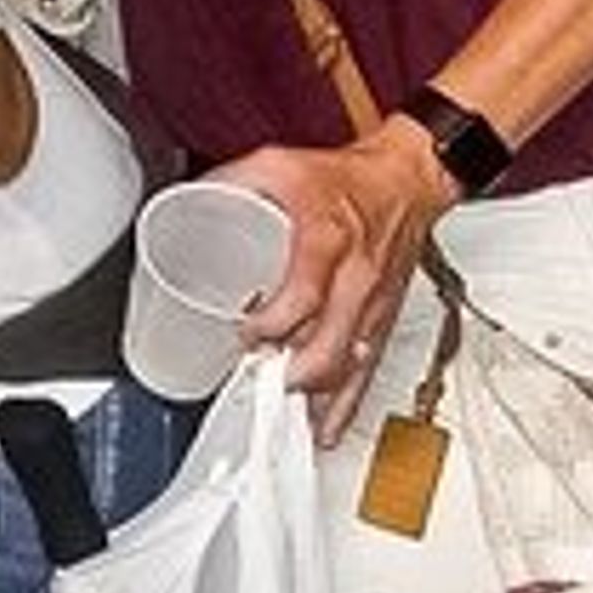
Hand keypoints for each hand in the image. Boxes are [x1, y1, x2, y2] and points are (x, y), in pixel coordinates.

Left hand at [217, 119, 451, 445]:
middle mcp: (357, 278)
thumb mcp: (279, 165)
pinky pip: (368, 370)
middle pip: (328, 346)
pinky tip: (327, 427)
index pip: (302, 297)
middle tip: (258, 376)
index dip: (269, 324)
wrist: (408, 179)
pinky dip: (346, 404)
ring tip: (285, 418)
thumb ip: (229, 182)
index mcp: (328, 240)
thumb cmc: (347, 177)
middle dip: (289, 374)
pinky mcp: (384, 318)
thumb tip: (183, 202)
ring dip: (314, 398)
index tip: (244, 331)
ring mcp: (374, 304)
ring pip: (349, 366)